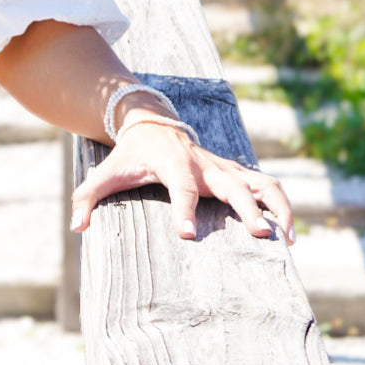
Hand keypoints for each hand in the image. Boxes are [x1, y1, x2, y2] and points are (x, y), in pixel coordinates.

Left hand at [69, 119, 295, 242]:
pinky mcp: (237, 174)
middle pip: (232, 186)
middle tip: (259, 235)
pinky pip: (267, 187)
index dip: (184, 210)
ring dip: (278, 208)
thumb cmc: (129, 155)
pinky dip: (283, 207)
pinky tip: (288, 235)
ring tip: (286, 239)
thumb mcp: (105, 173)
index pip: (181, 187)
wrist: (153, 125)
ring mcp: (225, 168)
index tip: (188, 235)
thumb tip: (76, 226)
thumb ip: (87, 197)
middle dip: (246, 209)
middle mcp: (205, 165)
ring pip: (261, 183)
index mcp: (173, 163)